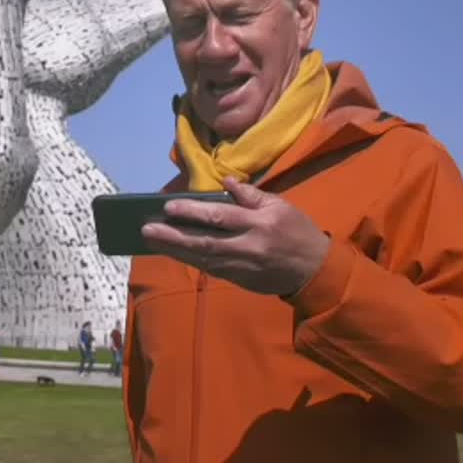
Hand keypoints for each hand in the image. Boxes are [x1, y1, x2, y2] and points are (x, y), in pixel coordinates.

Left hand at [140, 176, 330, 296]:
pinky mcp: (239, 280)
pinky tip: (173, 252)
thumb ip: (251, 195)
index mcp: (260, 223)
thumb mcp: (281, 205)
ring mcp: (242, 267)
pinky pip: (211, 269)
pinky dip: (191, 260)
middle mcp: (249, 247)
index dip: (193, 212)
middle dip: (174, 237)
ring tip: (152, 241)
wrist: (315, 270)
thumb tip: (226, 181)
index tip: (168, 207)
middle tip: (148, 230)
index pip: (221, 217)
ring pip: (203, 259)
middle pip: (205, 242)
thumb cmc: (297, 231)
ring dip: (176, 250)